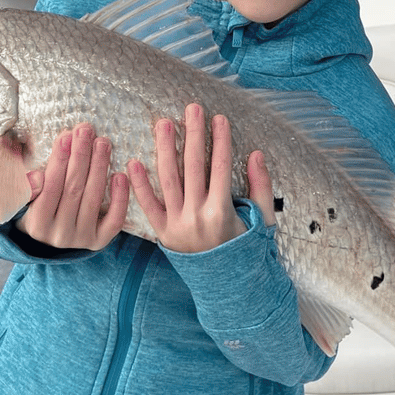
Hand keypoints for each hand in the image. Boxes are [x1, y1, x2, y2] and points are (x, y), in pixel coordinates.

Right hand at [16, 123, 128, 249]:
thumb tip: (36, 176)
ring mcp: (81, 239)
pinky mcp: (100, 241)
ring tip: (102, 143)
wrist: (51, 237)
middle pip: (73, 189)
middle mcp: (59, 235)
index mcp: (36, 224)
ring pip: (92, 199)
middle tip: (86, 130)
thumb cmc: (36, 207)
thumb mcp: (21, 197)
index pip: (50, 188)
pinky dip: (119, 197)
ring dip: (99, 167)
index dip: (59, 161)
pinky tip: (120, 175)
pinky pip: (114, 220)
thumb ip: (23, 184)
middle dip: (81, 156)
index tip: (66, 135)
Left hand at [128, 103, 275, 253]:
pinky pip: (148, 207)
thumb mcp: (261, 221)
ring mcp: (177, 224)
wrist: (226, 285)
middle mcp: (197, 216)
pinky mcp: (162, 233)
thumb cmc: (245, 250)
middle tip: (192, 109)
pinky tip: (133, 162)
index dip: (221, 140)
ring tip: (164, 124)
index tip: (219, 118)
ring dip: (165, 149)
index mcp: (222, 212)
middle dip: (193, 134)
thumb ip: (261, 187)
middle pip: (193, 166)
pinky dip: (139, 185)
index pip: (221, 167)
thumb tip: (257, 154)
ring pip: (168, 180)